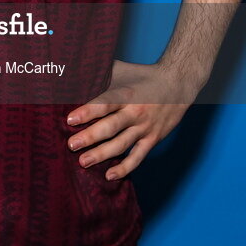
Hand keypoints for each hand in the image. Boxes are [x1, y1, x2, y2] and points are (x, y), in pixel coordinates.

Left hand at [66, 60, 197, 179]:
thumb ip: (100, 71)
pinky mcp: (152, 139)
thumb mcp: (121, 69)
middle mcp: (134, 112)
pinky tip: (109, 175)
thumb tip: (75, 70)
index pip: (104, 104)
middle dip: (89, 137)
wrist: (176, 83)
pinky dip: (125, 168)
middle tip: (71, 145)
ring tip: (83, 162)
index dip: (87, 112)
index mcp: (125, 94)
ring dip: (102, 155)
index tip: (69, 120)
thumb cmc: (142, 75)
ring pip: (121, 144)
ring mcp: (144, 128)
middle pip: (110, 127)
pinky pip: (138, 157)